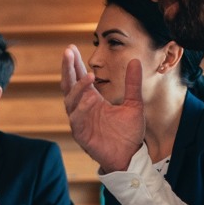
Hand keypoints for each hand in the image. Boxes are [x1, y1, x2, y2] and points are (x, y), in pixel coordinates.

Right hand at [60, 45, 144, 172]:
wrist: (129, 156)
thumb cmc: (129, 133)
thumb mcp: (134, 104)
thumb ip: (132, 83)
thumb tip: (135, 61)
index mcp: (92, 100)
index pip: (79, 78)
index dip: (74, 64)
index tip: (71, 48)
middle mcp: (82, 108)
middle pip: (69, 85)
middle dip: (68, 69)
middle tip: (68, 52)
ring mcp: (80, 120)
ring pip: (71, 100)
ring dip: (78, 87)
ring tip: (90, 76)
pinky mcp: (80, 133)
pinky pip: (76, 118)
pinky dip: (82, 108)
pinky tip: (90, 98)